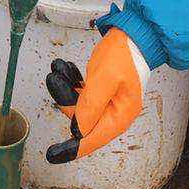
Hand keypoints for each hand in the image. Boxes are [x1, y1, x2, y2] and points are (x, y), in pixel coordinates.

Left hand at [44, 29, 146, 162]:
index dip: (72, 149)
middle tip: (56, 80)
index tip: (54, 155)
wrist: (134, 33)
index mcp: (119, 116)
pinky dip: (72, 84)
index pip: (92, 140)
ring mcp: (109, 103)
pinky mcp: (102, 93)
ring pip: (79, 106)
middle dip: (66, 101)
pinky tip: (67, 70)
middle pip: (81, 121)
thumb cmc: (124, 54)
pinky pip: (82, 96)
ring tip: (60, 70)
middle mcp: (115, 113)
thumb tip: (79, 130)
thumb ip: (91, 105)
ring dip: (67, 89)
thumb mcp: (104, 79)